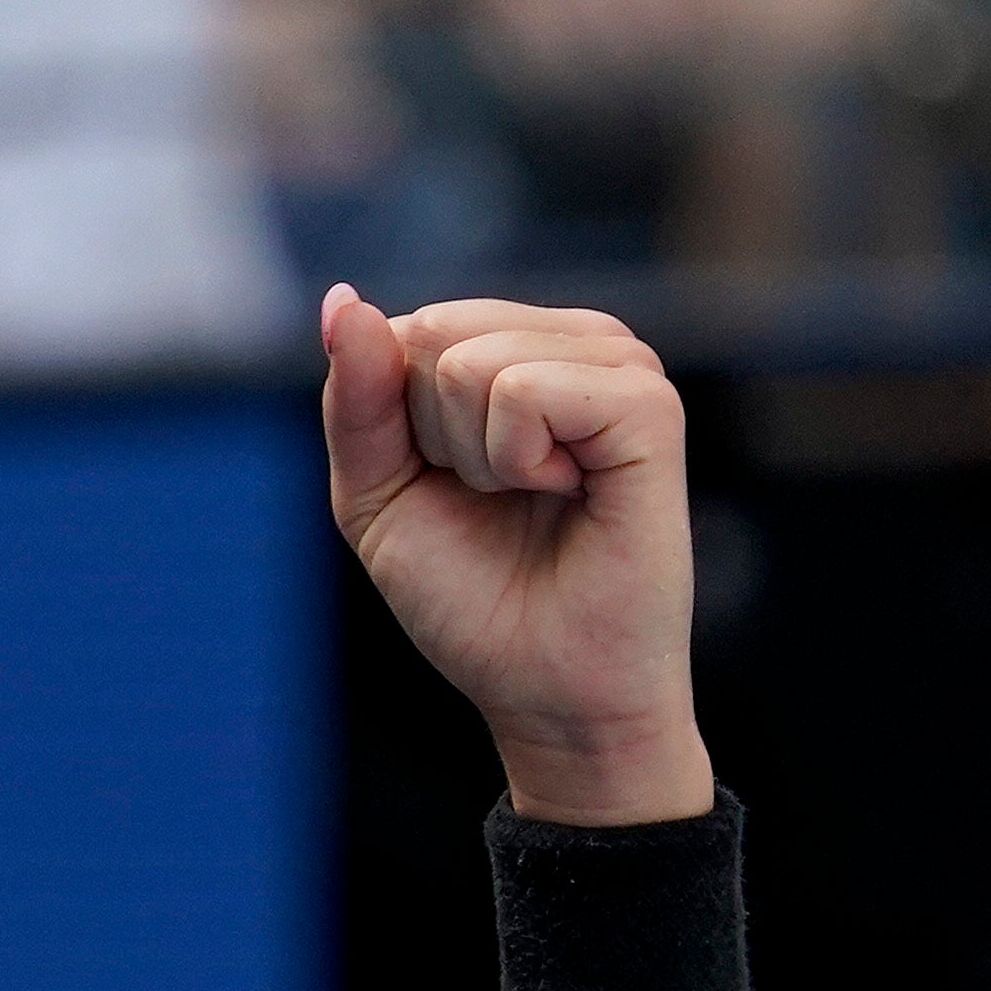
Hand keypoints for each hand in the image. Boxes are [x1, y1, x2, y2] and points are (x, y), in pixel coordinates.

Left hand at [320, 287, 715, 827]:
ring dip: (474, 456)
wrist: (545, 688)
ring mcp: (618, 365)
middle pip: (430, 333)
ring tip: (533, 498)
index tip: (445, 487)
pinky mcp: (648, 404)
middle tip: (495, 497)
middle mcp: (572, 341)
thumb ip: (354, 400)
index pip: (398, 331)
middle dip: (431, 437)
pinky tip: (565, 492)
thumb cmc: (472, 596)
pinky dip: (516, 460)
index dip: (392, 428)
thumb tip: (343, 301)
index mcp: (514, 348)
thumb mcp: (375, 496)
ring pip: (471, 360)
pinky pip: (525, 390)